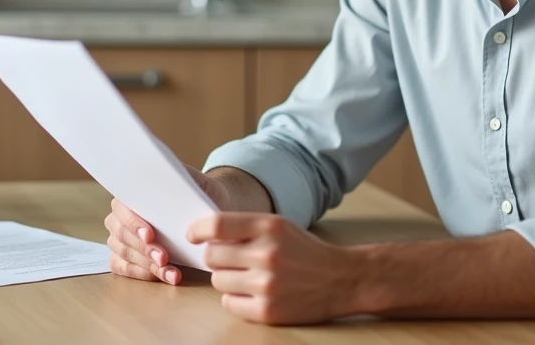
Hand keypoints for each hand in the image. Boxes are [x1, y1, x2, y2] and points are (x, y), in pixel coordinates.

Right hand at [105, 164, 228, 284]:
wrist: (213, 209)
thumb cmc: (202, 193)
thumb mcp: (198, 181)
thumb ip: (184, 176)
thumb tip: (171, 175)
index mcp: (133, 193)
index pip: (122, 207)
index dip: (133, 222)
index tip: (150, 234)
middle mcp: (122, 215)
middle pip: (122, 234)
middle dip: (144, 249)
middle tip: (164, 258)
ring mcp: (123, 237)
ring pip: (124, 253)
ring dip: (147, 265)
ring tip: (172, 273)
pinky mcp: (129, 257)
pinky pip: (123, 268)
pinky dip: (142, 274)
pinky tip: (164, 276)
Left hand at [187, 213, 359, 324]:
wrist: (342, 279)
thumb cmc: (305, 251)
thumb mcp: (279, 226)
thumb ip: (246, 227)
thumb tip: (204, 234)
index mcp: (269, 227)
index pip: (217, 224)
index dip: (198, 229)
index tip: (192, 235)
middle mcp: (267, 254)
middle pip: (212, 255)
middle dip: (216, 257)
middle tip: (230, 260)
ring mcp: (266, 285)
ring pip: (218, 280)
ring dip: (227, 279)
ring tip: (248, 277)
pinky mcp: (267, 310)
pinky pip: (229, 303)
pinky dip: (236, 299)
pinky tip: (253, 293)